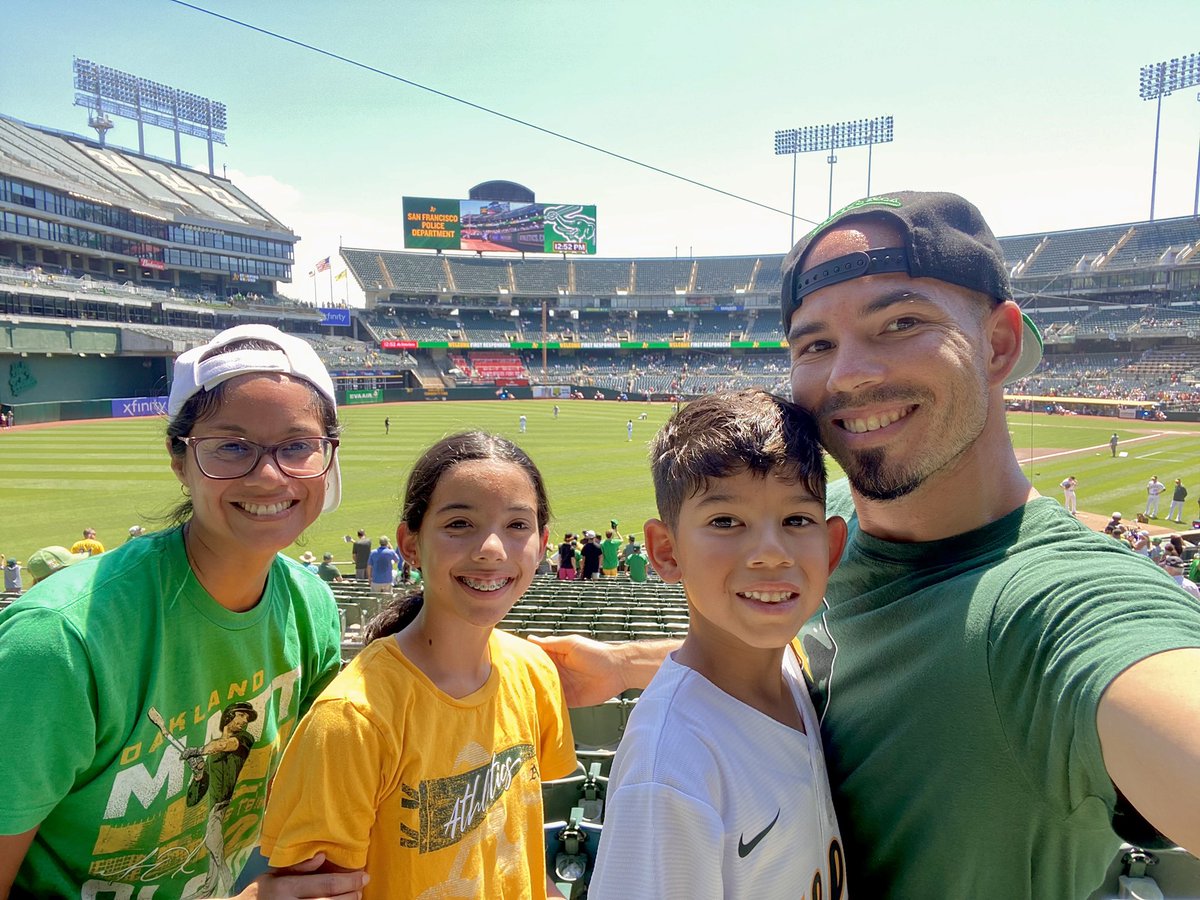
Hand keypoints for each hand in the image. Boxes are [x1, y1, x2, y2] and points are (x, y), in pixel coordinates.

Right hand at [235, 853, 368, 899]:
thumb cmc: (259, 893)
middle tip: (361, 888)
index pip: (326, 884)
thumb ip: (298, 866)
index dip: (349, 881)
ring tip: (354, 898)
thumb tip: (322, 856)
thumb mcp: (273, 875)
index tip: (364, 876)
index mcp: (285, 888)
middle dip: (350, 895)